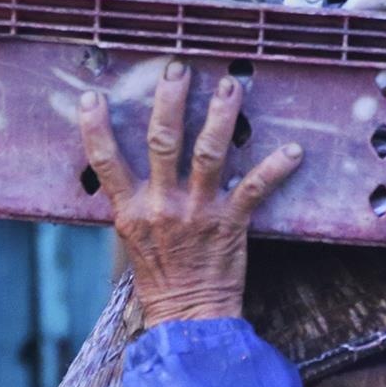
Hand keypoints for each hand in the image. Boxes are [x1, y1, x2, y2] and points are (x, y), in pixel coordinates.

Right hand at [79, 60, 303, 329]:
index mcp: (131, 210)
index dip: (95, 128)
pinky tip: (292, 150)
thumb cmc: (161, 279)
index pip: (105, 161)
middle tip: (177, 69)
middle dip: (170, 100)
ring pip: (208, 153)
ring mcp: (197, 212)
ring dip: (220, 115)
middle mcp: (161, 205)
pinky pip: (254, 187)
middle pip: (162, 142)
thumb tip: (128, 168)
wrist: (188, 317)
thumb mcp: (132, 239)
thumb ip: (132, 203)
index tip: (93, 97)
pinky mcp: (230, 223)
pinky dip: (275, 167)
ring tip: (230, 85)